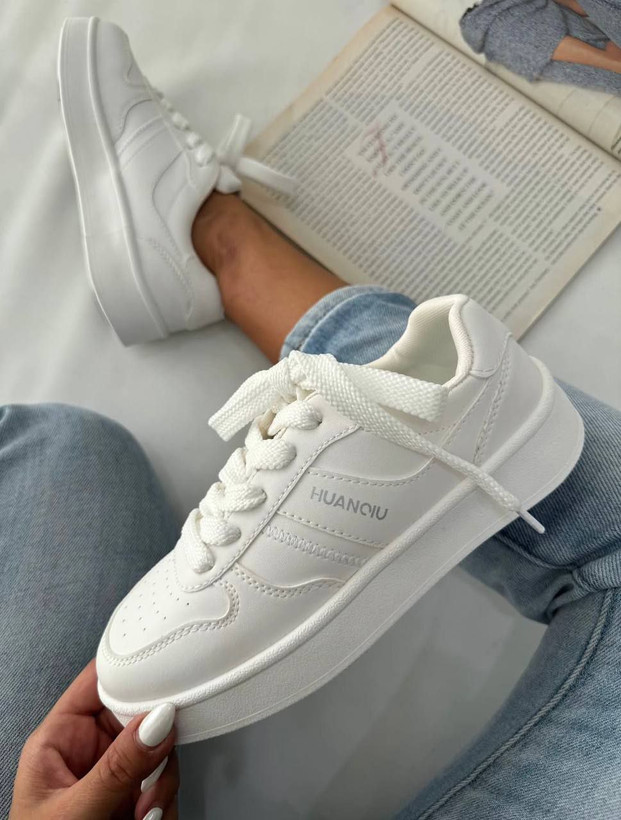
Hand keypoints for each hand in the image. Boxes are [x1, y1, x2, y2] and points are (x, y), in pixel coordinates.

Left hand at [9, 660, 178, 818]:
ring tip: (143, 813)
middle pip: (138, 717)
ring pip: (158, 754)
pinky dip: (163, 807)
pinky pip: (164, 787)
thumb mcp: (76, 812)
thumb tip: (158, 719)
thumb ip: (118, 767)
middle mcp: (89, 752)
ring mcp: (113, 778)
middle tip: (154, 770)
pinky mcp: (132, 803)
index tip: (166, 669)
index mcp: (60, 739)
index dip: (130, 669)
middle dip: (154, 744)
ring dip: (161, 784)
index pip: (97, 681)